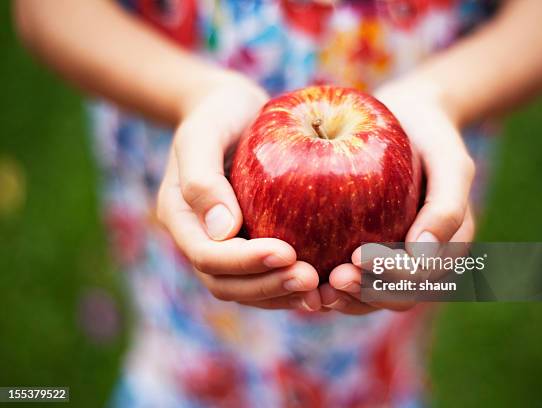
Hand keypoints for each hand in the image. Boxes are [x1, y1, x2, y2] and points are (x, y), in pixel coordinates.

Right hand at [157, 74, 321, 311]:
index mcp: (181, 217)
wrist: (233, 111)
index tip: (286, 253)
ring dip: (281, 294)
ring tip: (320, 289)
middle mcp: (201, 239)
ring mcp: (226, 245)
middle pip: (227, 283)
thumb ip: (202, 177)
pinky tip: (323, 280)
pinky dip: (291, 283)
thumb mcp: (204, 131)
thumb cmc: (218, 113)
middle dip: (267, 287)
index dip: (245, 262)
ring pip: (248, 288)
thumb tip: (223, 230)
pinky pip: (268, 274)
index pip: (207, 256)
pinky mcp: (252, 242)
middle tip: (310, 280)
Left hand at [321, 77, 475, 313]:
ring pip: (371, 298)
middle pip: (396, 296)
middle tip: (333, 280)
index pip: (423, 276)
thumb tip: (421, 250)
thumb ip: (446, 206)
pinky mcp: (365, 256)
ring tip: (316, 289)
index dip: (392, 275)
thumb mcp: (449, 163)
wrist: (408, 122)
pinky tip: (303, 276)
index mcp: (449, 248)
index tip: (357, 257)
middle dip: (366, 294)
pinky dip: (329, 286)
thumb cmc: (430, 138)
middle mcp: (423, 263)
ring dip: (346, 299)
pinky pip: (350, 280)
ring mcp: (394, 262)